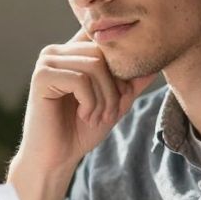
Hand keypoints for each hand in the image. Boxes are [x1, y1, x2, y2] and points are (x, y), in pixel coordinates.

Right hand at [15, 28, 157, 173]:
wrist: (56, 157)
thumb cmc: (82, 130)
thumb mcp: (115, 102)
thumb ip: (132, 81)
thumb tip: (159, 62)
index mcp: (71, 52)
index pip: (106, 42)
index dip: (122, 66)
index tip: (122, 95)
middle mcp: (56, 51)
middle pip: (103, 54)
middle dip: (113, 88)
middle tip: (109, 114)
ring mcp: (46, 62)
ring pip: (94, 66)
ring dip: (103, 98)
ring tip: (96, 118)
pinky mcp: (41, 76)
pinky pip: (80, 79)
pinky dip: (90, 102)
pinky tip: (84, 116)